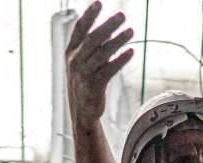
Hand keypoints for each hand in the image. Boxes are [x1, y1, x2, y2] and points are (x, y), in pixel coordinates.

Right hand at [66, 2, 133, 128]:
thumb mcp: (83, 63)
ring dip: (118, 41)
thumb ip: (92, 48)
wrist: (81, 112)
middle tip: (122, 15)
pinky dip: (120, 60)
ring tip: (132, 32)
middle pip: (93, 38)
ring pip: (102, 53)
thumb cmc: (85, 84)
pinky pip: (109, 70)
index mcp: (71, 52)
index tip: (99, 2)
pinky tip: (131, 52)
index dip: (89, 15)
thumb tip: (109, 31)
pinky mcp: (94, 86)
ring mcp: (83, 73)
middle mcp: (75, 60)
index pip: (79, 29)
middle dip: (108, 26)